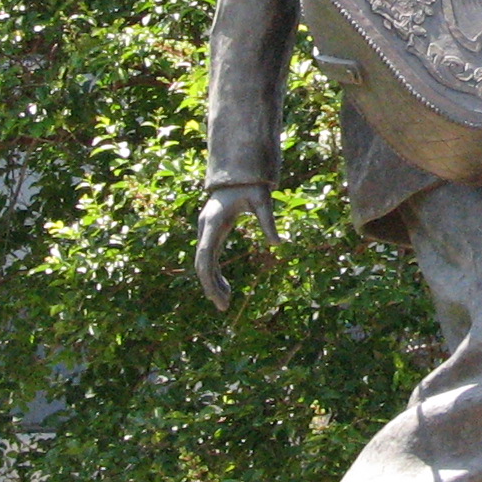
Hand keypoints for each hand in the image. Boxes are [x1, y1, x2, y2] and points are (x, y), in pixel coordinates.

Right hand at [195, 184, 278, 312]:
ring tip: (226, 303)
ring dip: (213, 283)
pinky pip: (210, 259)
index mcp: (214, 221)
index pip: (206, 253)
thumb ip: (269, 220)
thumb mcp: (262, 200)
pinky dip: (216, 274)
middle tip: (223, 307)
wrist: (239, 173)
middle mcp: (205, 228)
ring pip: (204, 263)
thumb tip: (278, 243)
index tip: (214, 295)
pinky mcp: (213, 234)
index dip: (208, 276)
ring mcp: (207, 231)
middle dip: (210, 286)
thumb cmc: (251, 185)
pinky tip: (227, 288)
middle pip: (202, 263)